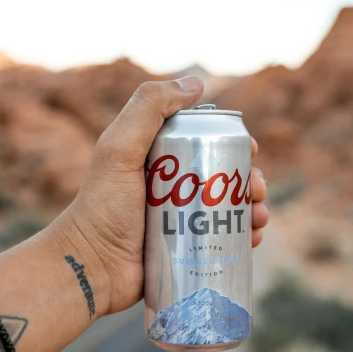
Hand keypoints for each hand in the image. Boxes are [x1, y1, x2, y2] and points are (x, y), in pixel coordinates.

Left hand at [53, 77, 268, 316]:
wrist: (93, 268)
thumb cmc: (103, 207)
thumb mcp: (120, 148)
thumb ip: (149, 107)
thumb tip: (197, 83)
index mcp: (157, 160)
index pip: (204, 143)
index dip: (232, 144)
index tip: (251, 150)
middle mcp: (170, 188)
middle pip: (222, 178)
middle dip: (249, 181)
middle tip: (258, 191)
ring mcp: (179, 222)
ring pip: (228, 210)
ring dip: (253, 210)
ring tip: (259, 218)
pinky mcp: (186, 251)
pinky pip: (222, 241)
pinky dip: (244, 238)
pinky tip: (254, 239)